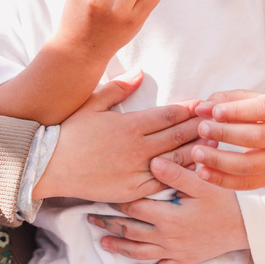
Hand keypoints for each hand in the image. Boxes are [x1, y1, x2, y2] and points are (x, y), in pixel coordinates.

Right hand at [35, 70, 199, 202]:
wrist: (49, 166)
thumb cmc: (69, 132)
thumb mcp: (92, 103)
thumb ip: (118, 88)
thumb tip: (140, 72)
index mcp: (129, 125)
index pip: (168, 116)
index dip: (188, 110)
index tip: (202, 104)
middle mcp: (137, 149)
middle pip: (177, 137)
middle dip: (199, 128)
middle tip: (216, 122)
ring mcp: (135, 172)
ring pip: (175, 161)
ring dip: (196, 151)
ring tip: (213, 144)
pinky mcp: (132, 191)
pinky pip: (162, 183)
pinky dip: (179, 175)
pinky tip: (192, 170)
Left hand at [89, 157, 248, 263]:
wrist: (246, 227)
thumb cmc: (225, 201)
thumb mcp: (202, 183)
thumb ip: (176, 172)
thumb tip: (153, 160)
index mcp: (168, 216)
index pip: (134, 208)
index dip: (116, 200)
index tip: (102, 192)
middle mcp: (167, 237)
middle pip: (131, 231)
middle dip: (109, 224)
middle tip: (90, 217)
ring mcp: (175, 251)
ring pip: (141, 252)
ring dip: (120, 247)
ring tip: (103, 242)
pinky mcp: (186, 260)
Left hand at [188, 90, 264, 188]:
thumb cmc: (253, 112)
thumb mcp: (241, 99)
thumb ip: (221, 100)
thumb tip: (201, 109)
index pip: (262, 109)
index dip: (238, 111)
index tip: (214, 112)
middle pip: (257, 137)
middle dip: (226, 134)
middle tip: (201, 129)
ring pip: (251, 164)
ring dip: (220, 160)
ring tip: (197, 152)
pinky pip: (246, 183)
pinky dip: (222, 179)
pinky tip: (203, 172)